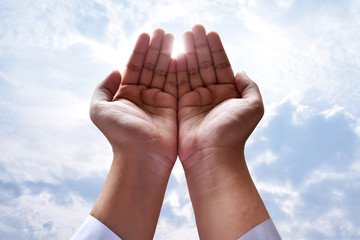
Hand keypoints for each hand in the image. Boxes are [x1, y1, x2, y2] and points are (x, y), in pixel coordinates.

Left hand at [89, 29, 176, 238]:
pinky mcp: (173, 107)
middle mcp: (143, 96)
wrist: (142, 157)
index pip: (134, 66)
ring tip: (173, 37)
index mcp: (126, 95)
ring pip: (164, 73)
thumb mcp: (100, 109)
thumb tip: (114, 71)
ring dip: (168, 55)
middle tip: (163, 31)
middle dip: (156, 48)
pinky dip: (179, 70)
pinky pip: (176, 84)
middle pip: (150, 66)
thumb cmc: (120, 135)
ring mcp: (159, 101)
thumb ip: (102, 88)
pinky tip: (181, 55)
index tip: (146, 34)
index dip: (139, 50)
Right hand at [177, 25, 267, 239]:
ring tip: (183, 35)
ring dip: (188, 53)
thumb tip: (241, 71)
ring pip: (191, 71)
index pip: (221, 65)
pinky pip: (178, 83)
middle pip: (205, 65)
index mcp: (229, 94)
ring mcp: (196, 100)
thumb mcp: (253, 107)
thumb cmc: (233, 132)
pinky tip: (175, 54)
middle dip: (200, 46)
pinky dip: (176, 69)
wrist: (211, 154)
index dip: (216, 49)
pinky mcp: (182, 106)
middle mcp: (212, 95)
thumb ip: (250, 87)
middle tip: (194, 28)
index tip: (210, 32)